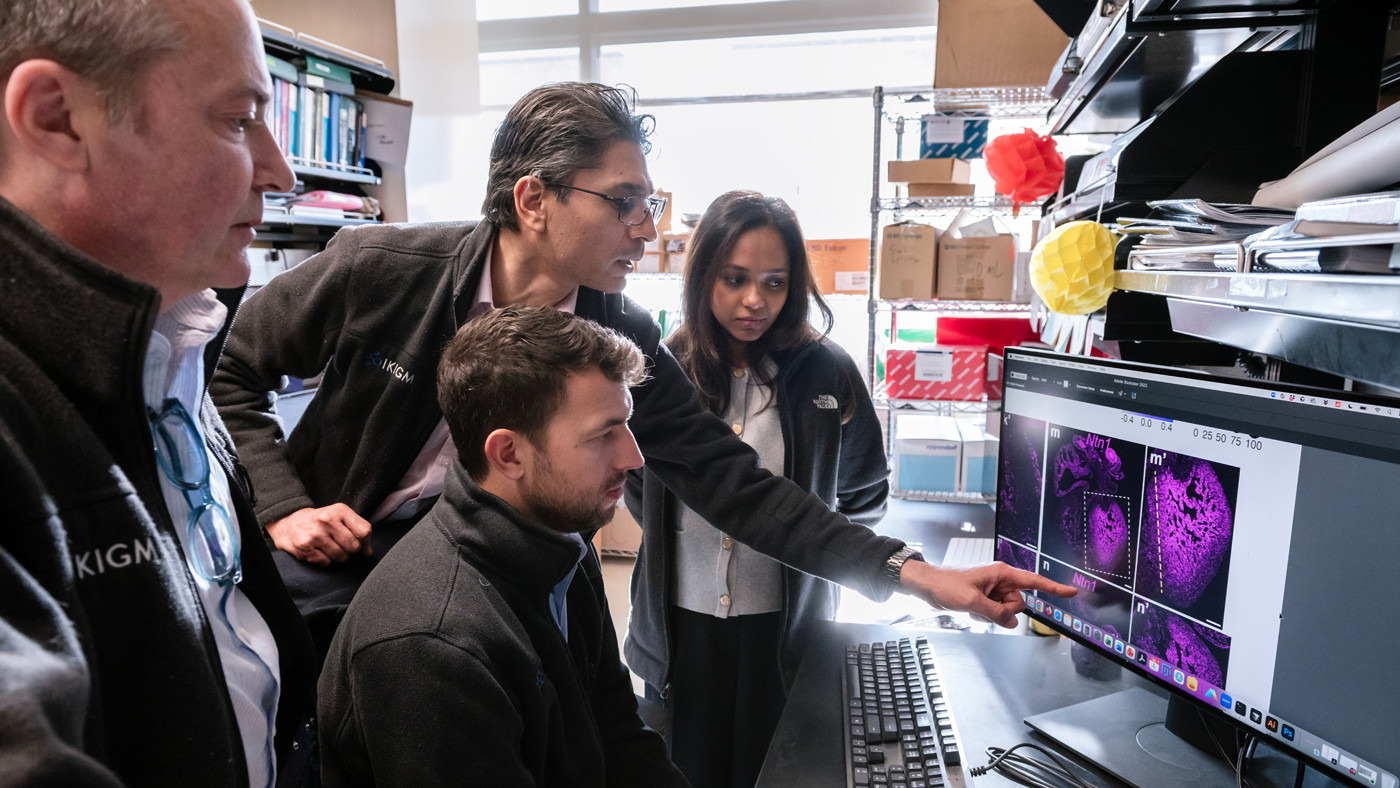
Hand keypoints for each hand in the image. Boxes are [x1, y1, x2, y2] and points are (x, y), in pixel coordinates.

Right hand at [266, 504, 372, 565]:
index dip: (365, 542)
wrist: (289, 522)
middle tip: (340, 544)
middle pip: (354, 547)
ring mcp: (315, 535)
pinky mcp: (305, 548)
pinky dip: (325, 560)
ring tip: (329, 546)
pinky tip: (318, 550)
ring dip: (338, 556)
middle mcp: (327, 520)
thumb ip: (358, 530)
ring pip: (341, 557)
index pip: (364, 531)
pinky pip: (326, 563)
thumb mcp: (339, 517)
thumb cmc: (320, 521)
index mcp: (339, 510)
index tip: (360, 544)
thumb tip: (368, 552)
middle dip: (350, 550)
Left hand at [899, 559, 1077, 628]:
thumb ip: (996, 612)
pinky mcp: (987, 598)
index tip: (1072, 591)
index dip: (1054, 587)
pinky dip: (985, 616)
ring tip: (973, 606)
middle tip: (983, 605)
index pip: (1034, 581)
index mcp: (1002, 573)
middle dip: (1005, 610)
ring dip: (992, 614)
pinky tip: (971, 610)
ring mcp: (994, 590)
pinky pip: (996, 613)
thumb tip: (1012, 621)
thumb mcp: (972, 601)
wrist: (929, 585)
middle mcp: (1001, 580)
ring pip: (1008, 610)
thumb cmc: (947, 584)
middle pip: (1020, 602)